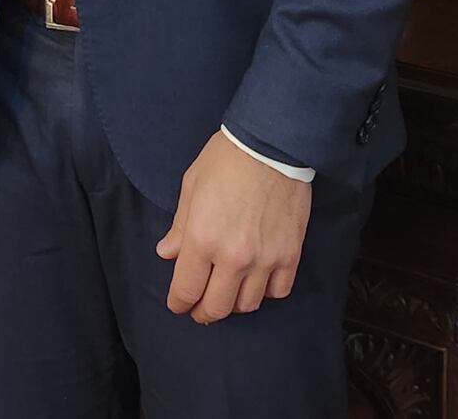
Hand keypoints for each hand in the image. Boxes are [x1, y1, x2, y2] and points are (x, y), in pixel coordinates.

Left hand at [157, 131, 311, 323]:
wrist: (271, 146)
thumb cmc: (225, 161)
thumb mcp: (190, 187)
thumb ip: (179, 227)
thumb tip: (167, 253)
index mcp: (202, 239)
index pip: (186, 289)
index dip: (178, 303)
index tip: (177, 305)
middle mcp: (234, 257)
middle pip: (217, 307)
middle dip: (203, 312)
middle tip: (199, 308)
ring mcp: (265, 259)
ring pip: (248, 304)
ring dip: (233, 303)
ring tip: (227, 293)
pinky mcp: (290, 255)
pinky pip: (278, 291)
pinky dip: (265, 292)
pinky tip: (256, 281)